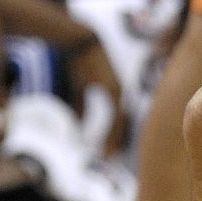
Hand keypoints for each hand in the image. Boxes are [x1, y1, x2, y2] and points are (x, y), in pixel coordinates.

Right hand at [66, 36, 125, 153]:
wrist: (81, 42)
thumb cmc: (79, 61)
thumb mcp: (79, 87)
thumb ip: (81, 106)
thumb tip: (79, 123)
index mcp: (114, 91)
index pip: (118, 119)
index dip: (113, 135)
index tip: (108, 151)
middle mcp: (119, 92)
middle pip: (122, 123)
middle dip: (115, 141)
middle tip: (109, 158)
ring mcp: (118, 91)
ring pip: (120, 121)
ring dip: (114, 139)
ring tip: (108, 155)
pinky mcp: (114, 89)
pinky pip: (116, 115)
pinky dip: (112, 130)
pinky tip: (108, 140)